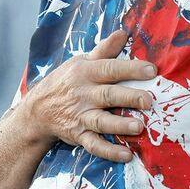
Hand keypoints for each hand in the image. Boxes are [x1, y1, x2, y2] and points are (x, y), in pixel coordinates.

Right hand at [18, 29, 154, 161]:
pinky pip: (94, 145)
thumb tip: (123, 33)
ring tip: (138, 127)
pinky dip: (109, 151)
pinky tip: (126, 155)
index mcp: (86, 73)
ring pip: (101, 121)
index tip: (152, 70)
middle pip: (108, 95)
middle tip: (149, 100)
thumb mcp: (80, 62)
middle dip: (129, 97)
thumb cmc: (65, 82)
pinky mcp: (79, 135)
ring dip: (120, 125)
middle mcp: (83, 94)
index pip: (110, 69)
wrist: (37, 110)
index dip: (131, 69)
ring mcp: (80, 116)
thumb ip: (103, 51)